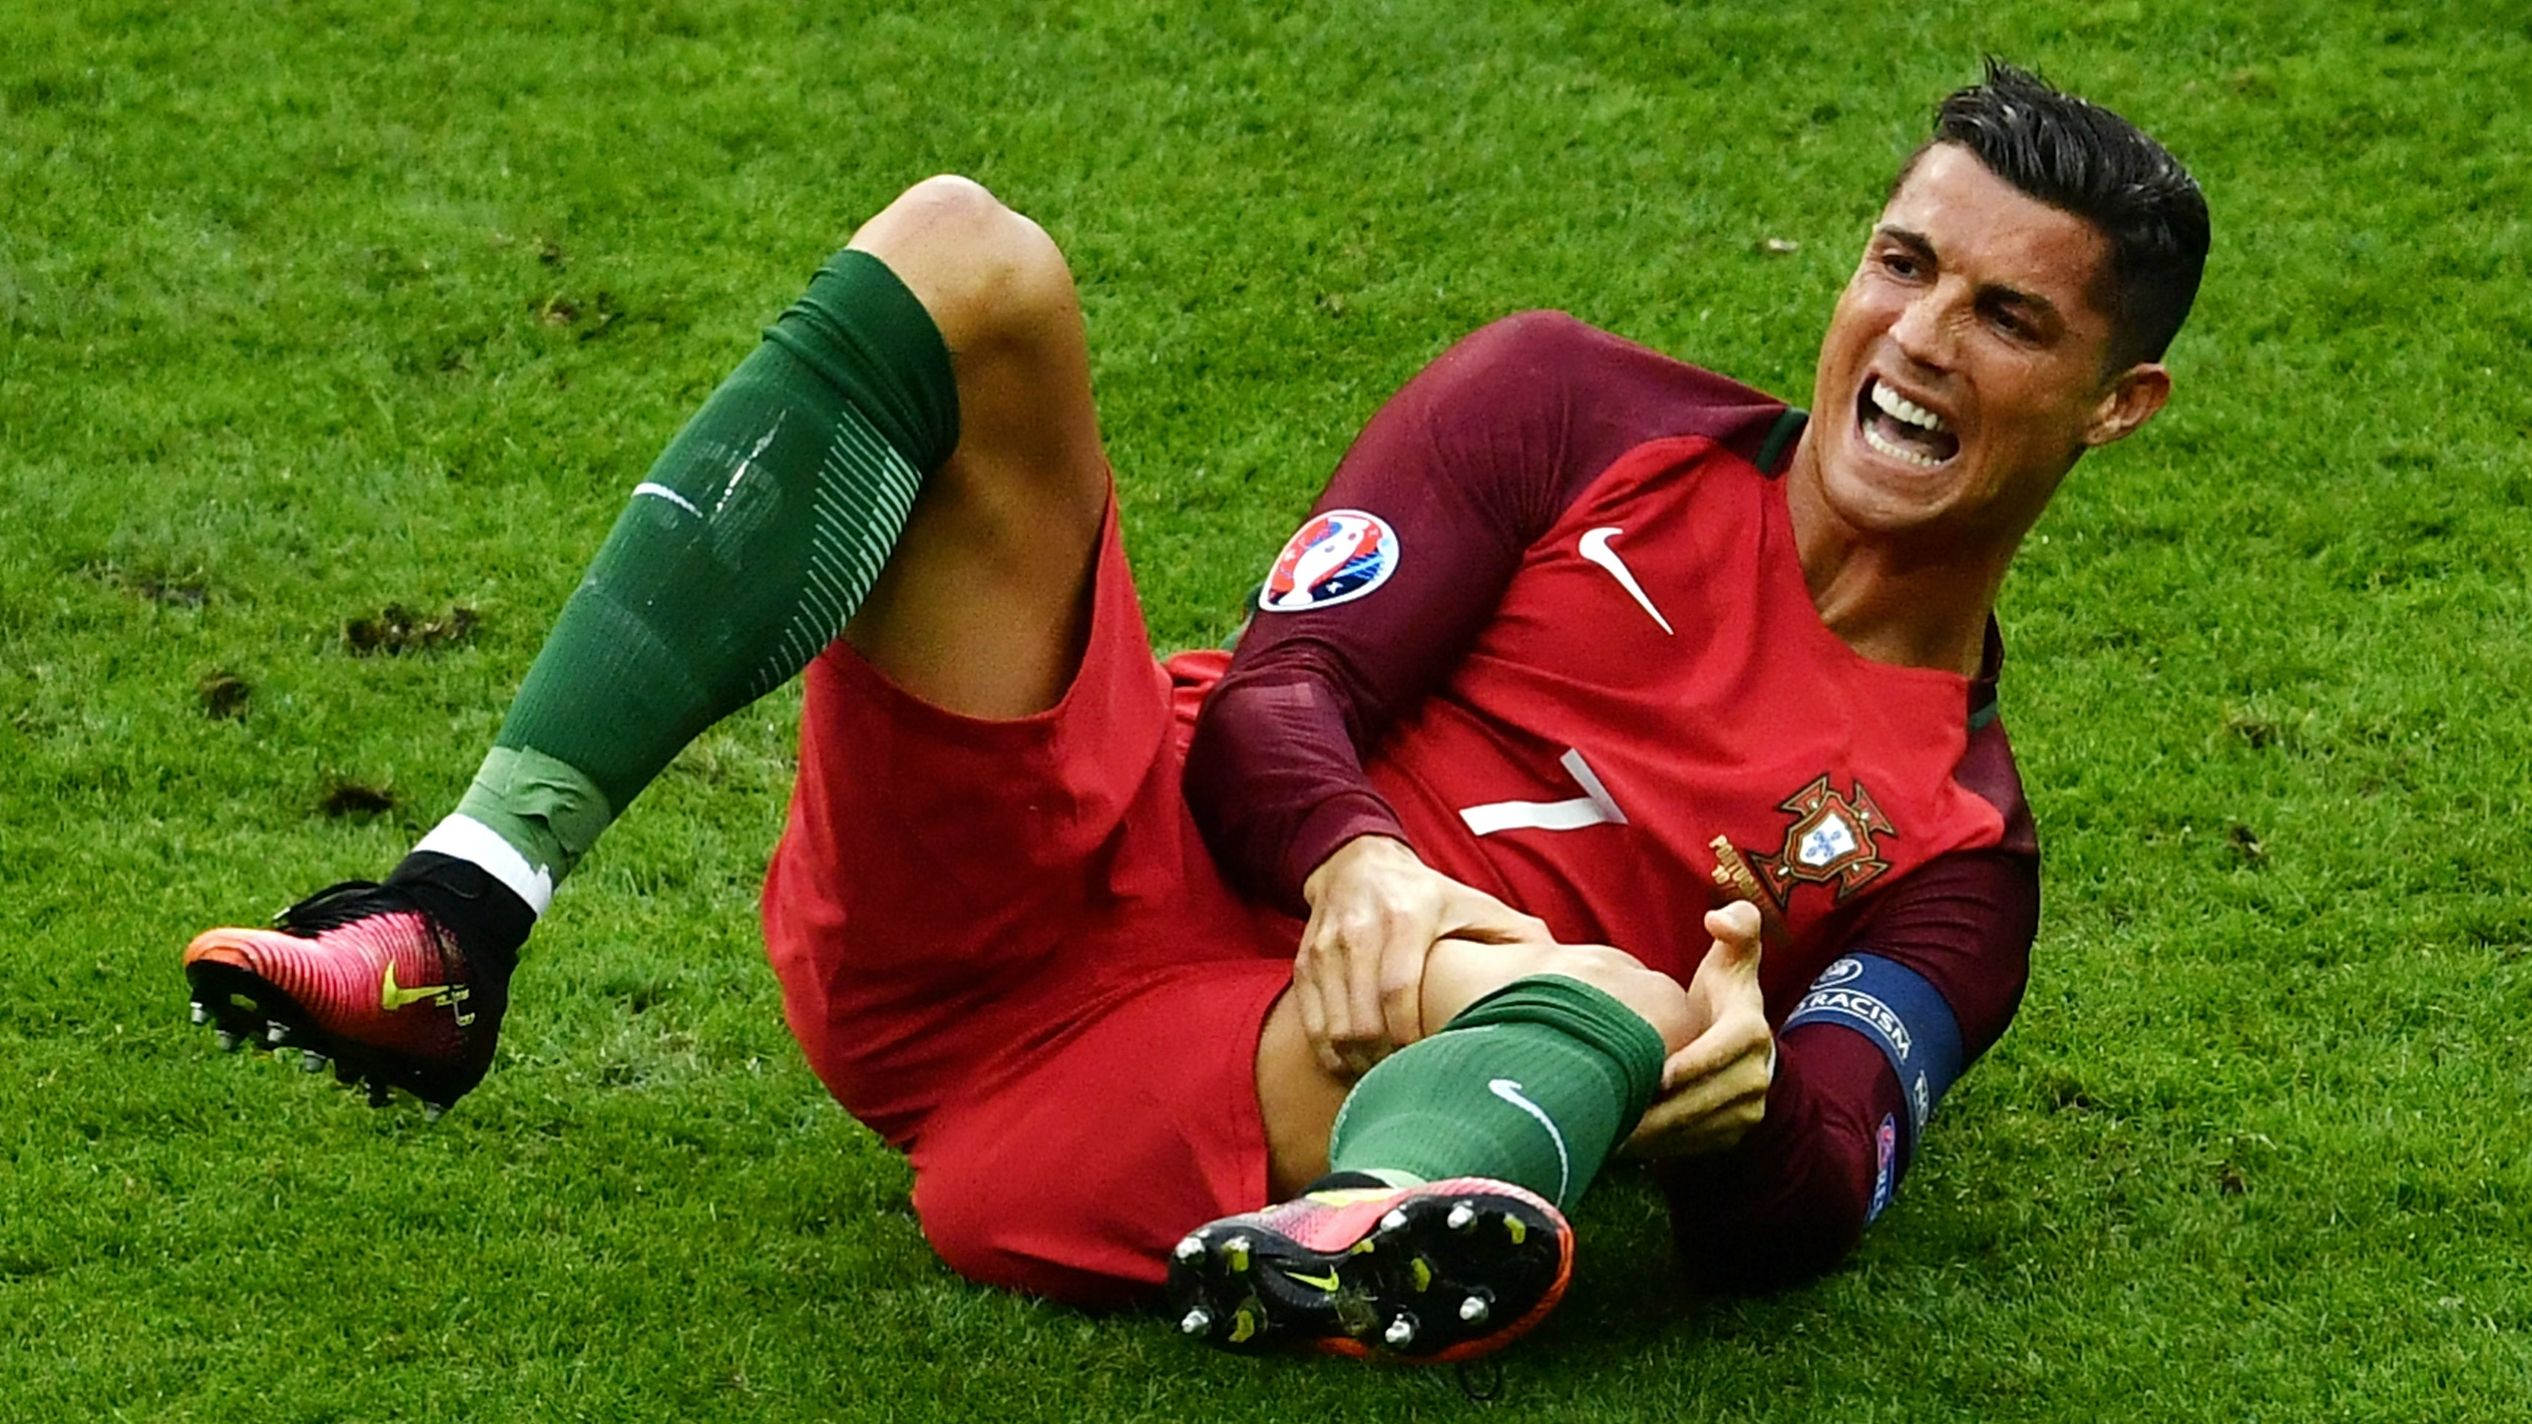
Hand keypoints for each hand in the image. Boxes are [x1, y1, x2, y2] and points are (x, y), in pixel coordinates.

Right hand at [1295, 836, 1551, 1077]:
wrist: (1358, 862)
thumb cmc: (1427, 893)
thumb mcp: (1472, 902)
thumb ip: (1513, 934)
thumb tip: (1557, 965)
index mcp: (1407, 917)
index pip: (1397, 990)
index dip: (1409, 1037)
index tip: (1430, 1063)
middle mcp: (1360, 932)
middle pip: (1361, 1020)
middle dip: (1383, 1063)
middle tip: (1410, 1083)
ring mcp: (1327, 950)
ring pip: (1333, 1029)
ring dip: (1358, 1066)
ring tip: (1387, 1081)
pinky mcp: (1306, 964)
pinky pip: (1312, 1024)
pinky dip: (1332, 1055)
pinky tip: (1357, 1067)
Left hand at [1624, 901, 1772, 1159]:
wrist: (1743, 1042)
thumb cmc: (1725, 990)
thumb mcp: (1733, 956)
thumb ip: (1736, 927)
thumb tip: (1718, 917)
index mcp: (1750, 1030)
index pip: (1727, 1049)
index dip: (1696, 1063)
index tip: (1660, 1075)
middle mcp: (1755, 1073)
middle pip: (1707, 1098)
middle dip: (1663, 1110)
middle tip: (1616, 1115)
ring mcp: (1747, 1107)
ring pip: (1698, 1128)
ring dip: (1657, 1135)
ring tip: (1611, 1134)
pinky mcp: (1732, 1132)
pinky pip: (1694, 1145)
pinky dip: (1661, 1147)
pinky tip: (1625, 1143)